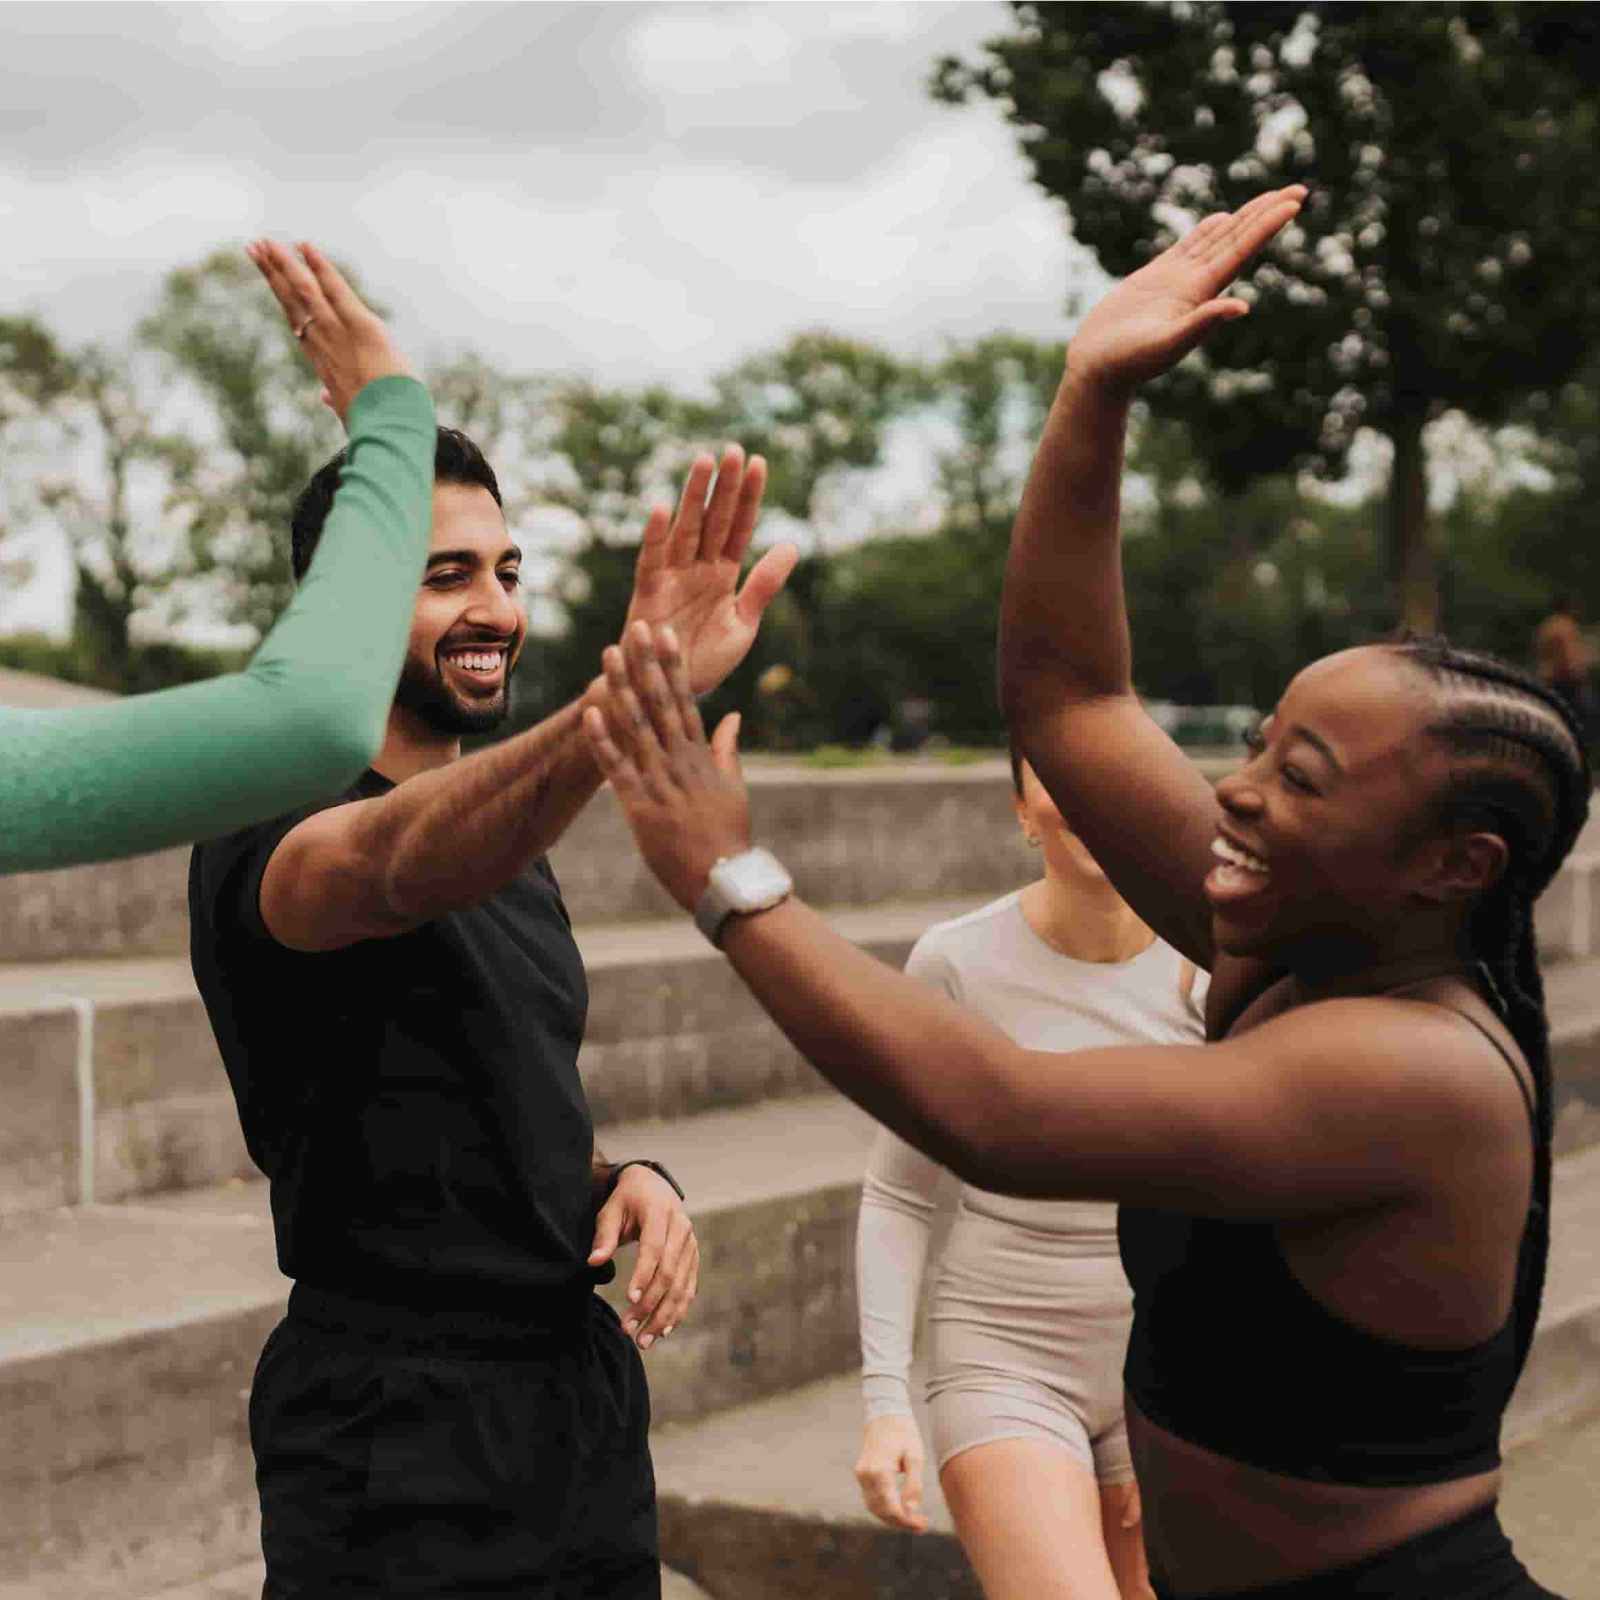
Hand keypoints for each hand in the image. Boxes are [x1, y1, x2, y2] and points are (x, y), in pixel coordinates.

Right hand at [246, 238, 414, 424]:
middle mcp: (324, 344)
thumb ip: (336, 400)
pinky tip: (306, 246)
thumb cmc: (372, 422)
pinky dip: (322, 268)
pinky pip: (338, 291)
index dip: (282, 296)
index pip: (297, 320)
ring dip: (285, 264)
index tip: (268, 276)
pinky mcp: (363, 328)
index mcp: (322, 361)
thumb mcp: (349, 410)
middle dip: (272, 272)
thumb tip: (325, 399)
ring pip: (306, 292)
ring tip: (267, 242)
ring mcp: (341, 334)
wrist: (387, 430)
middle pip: (292, 301)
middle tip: (254, 247)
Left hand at [585, 621, 752, 909]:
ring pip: (636, 726)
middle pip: (660, 703)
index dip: (673, 665)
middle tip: (635, 627)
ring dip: (621, 688)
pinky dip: (603, 739)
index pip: (686, 700)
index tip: (665, 634)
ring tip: (609, 655)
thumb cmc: (729, 835)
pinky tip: (589, 711)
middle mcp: (682, 761)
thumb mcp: (735, 787)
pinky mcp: (640, 807)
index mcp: (703, 755)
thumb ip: (728, 749)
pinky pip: (617, 767)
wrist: (723, 879)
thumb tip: (732, 714)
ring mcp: (661, 782)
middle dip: (646, 663)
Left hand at [588, 1163, 698, 1349]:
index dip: (644, 1275)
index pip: (654, 1248)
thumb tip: (593, 1262)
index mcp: (660, 1212)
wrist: (654, 1186)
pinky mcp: (693, 1257)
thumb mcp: (610, 1210)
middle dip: (650, 1304)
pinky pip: (689, 1287)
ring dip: (664, 1315)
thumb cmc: (627, 1200)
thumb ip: (604, 1236)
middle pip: (669, 1272)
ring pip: (682, 1285)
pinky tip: (663, 1330)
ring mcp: (691, 1244)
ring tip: (644, 1340)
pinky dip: (678, 1310)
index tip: (629, 1300)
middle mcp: (681, 1228)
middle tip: (628, 1330)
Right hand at [623, 446, 797, 696]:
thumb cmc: (705, 661)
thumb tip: (792, 546)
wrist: (669, 692)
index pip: (739, 528)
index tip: (760, 463)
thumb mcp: (743, 625)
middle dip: (724, 486)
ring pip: (685, 529)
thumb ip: (763, 586)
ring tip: (703, 461)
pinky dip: (655, 535)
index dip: (749, 497)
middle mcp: (698, 569)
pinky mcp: (648, 593)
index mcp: (724, 575)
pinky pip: (652, 560)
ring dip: (693, 496)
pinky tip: (662, 508)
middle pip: (713, 519)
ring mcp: (672, 577)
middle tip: (733, 449)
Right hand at [854, 1415, 928, 1531]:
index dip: (907, 1521)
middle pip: (882, 1511)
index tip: (922, 1526)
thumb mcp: (915, 1456)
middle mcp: (866, 1475)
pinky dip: (884, 1508)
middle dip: (901, 1522)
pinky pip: (871, 1498)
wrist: (885, 1413)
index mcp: (880, 1470)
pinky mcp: (861, 1473)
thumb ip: (914, 1484)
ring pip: (874, 1508)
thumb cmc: (904, 1433)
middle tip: (922, 1525)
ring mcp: (861, 1474)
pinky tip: (900, 1508)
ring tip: (913, 1520)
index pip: (892, 1507)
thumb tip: (911, 1510)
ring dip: (892, 1518)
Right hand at [1065, 185, 1306, 396]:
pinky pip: (1188, 248)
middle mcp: (1195, 284)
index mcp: (1202, 294)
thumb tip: (1243, 307)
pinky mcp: (1155, 279)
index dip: (1268, 225)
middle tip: (1300, 189)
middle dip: (1266, 214)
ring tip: (1269, 198)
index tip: (1295, 203)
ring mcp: (1176, 280)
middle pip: (1238, 239)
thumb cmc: (1129, 363)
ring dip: (1243, 218)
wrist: (1098, 370)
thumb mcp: (1167, 345)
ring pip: (1217, 239)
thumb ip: (1201, 324)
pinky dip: (1207, 232)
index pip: (1242, 251)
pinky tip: (1222, 220)